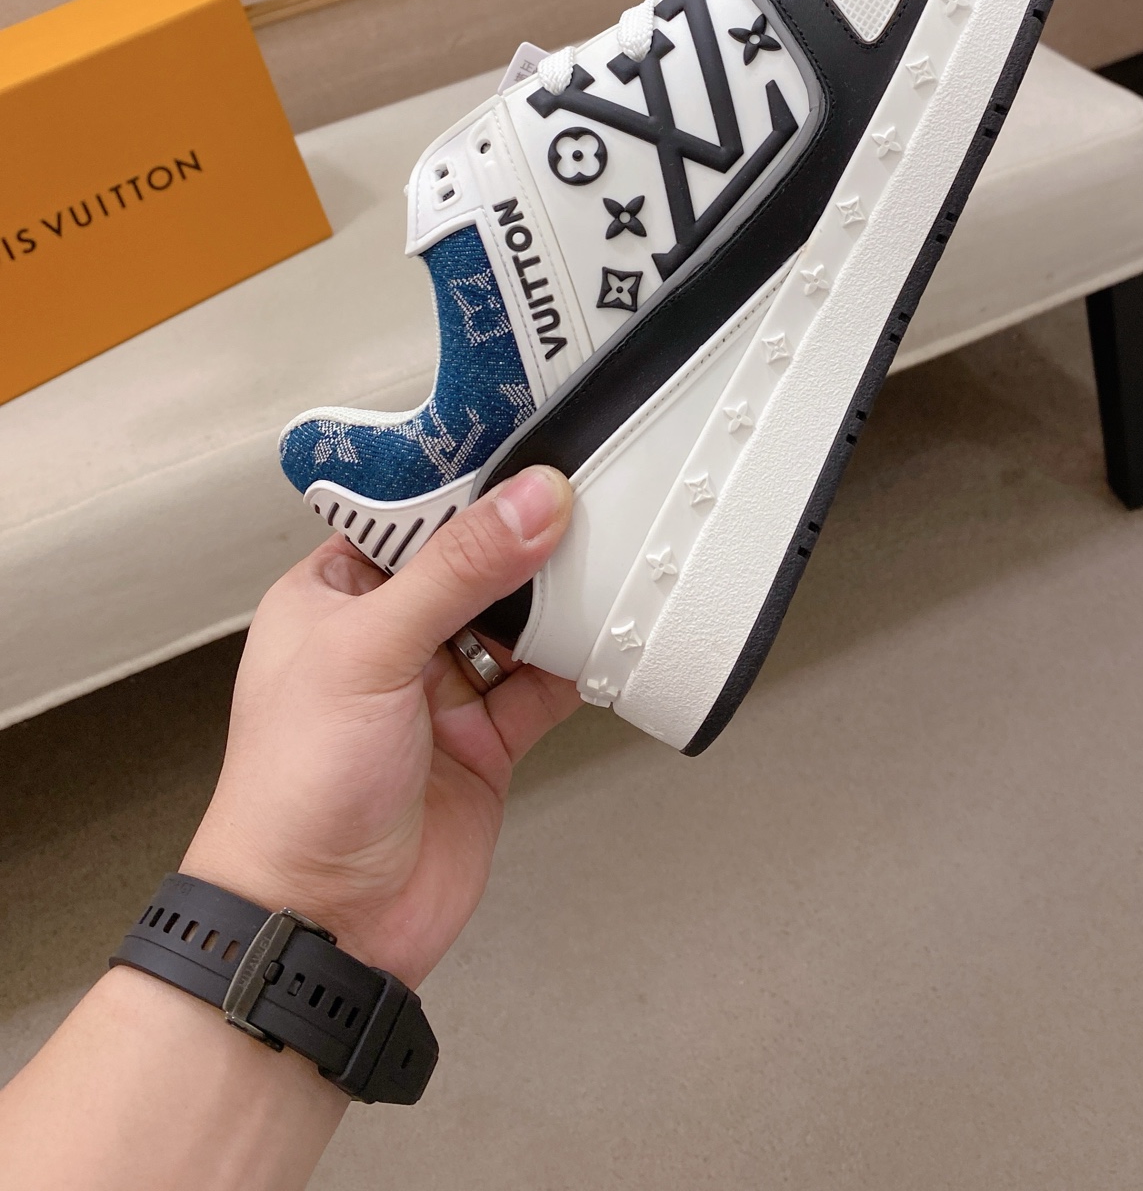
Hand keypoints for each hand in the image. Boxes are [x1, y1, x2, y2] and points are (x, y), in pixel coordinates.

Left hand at [182, 465, 577, 984]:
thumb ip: (458, 571)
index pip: (412, 517)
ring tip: (608, 563)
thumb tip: (530, 502)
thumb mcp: (370, 652)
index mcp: (333, 597)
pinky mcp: (486, 741)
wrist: (321, 926)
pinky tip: (607, 637)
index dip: (470, 485)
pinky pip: (545, 684)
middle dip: (528, 542)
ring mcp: (439, 692)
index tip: (534, 454)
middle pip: (475, 564)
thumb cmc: (295, 792)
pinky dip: (579, 663)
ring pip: (517, 621)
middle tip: (590, 505)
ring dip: (559, 601)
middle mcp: (387, 638)